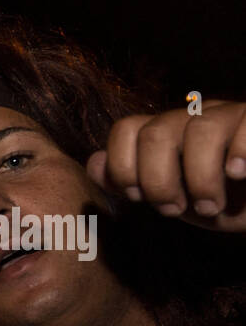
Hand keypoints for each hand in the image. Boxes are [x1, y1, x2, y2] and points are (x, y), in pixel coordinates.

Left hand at [87, 100, 245, 230]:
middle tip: (176, 209)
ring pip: (199, 130)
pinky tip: (239, 175)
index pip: (125, 130)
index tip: (140, 199)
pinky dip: (240, 153)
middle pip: (155, 134)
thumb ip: (129, 182)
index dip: (123, 168)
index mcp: (165, 133)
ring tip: (211, 207)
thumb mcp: (170, 197)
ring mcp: (229, 115)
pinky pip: (245, 124)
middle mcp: (193, 118)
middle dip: (159, 182)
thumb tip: (94, 163)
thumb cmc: (220, 200)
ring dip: (200, 179)